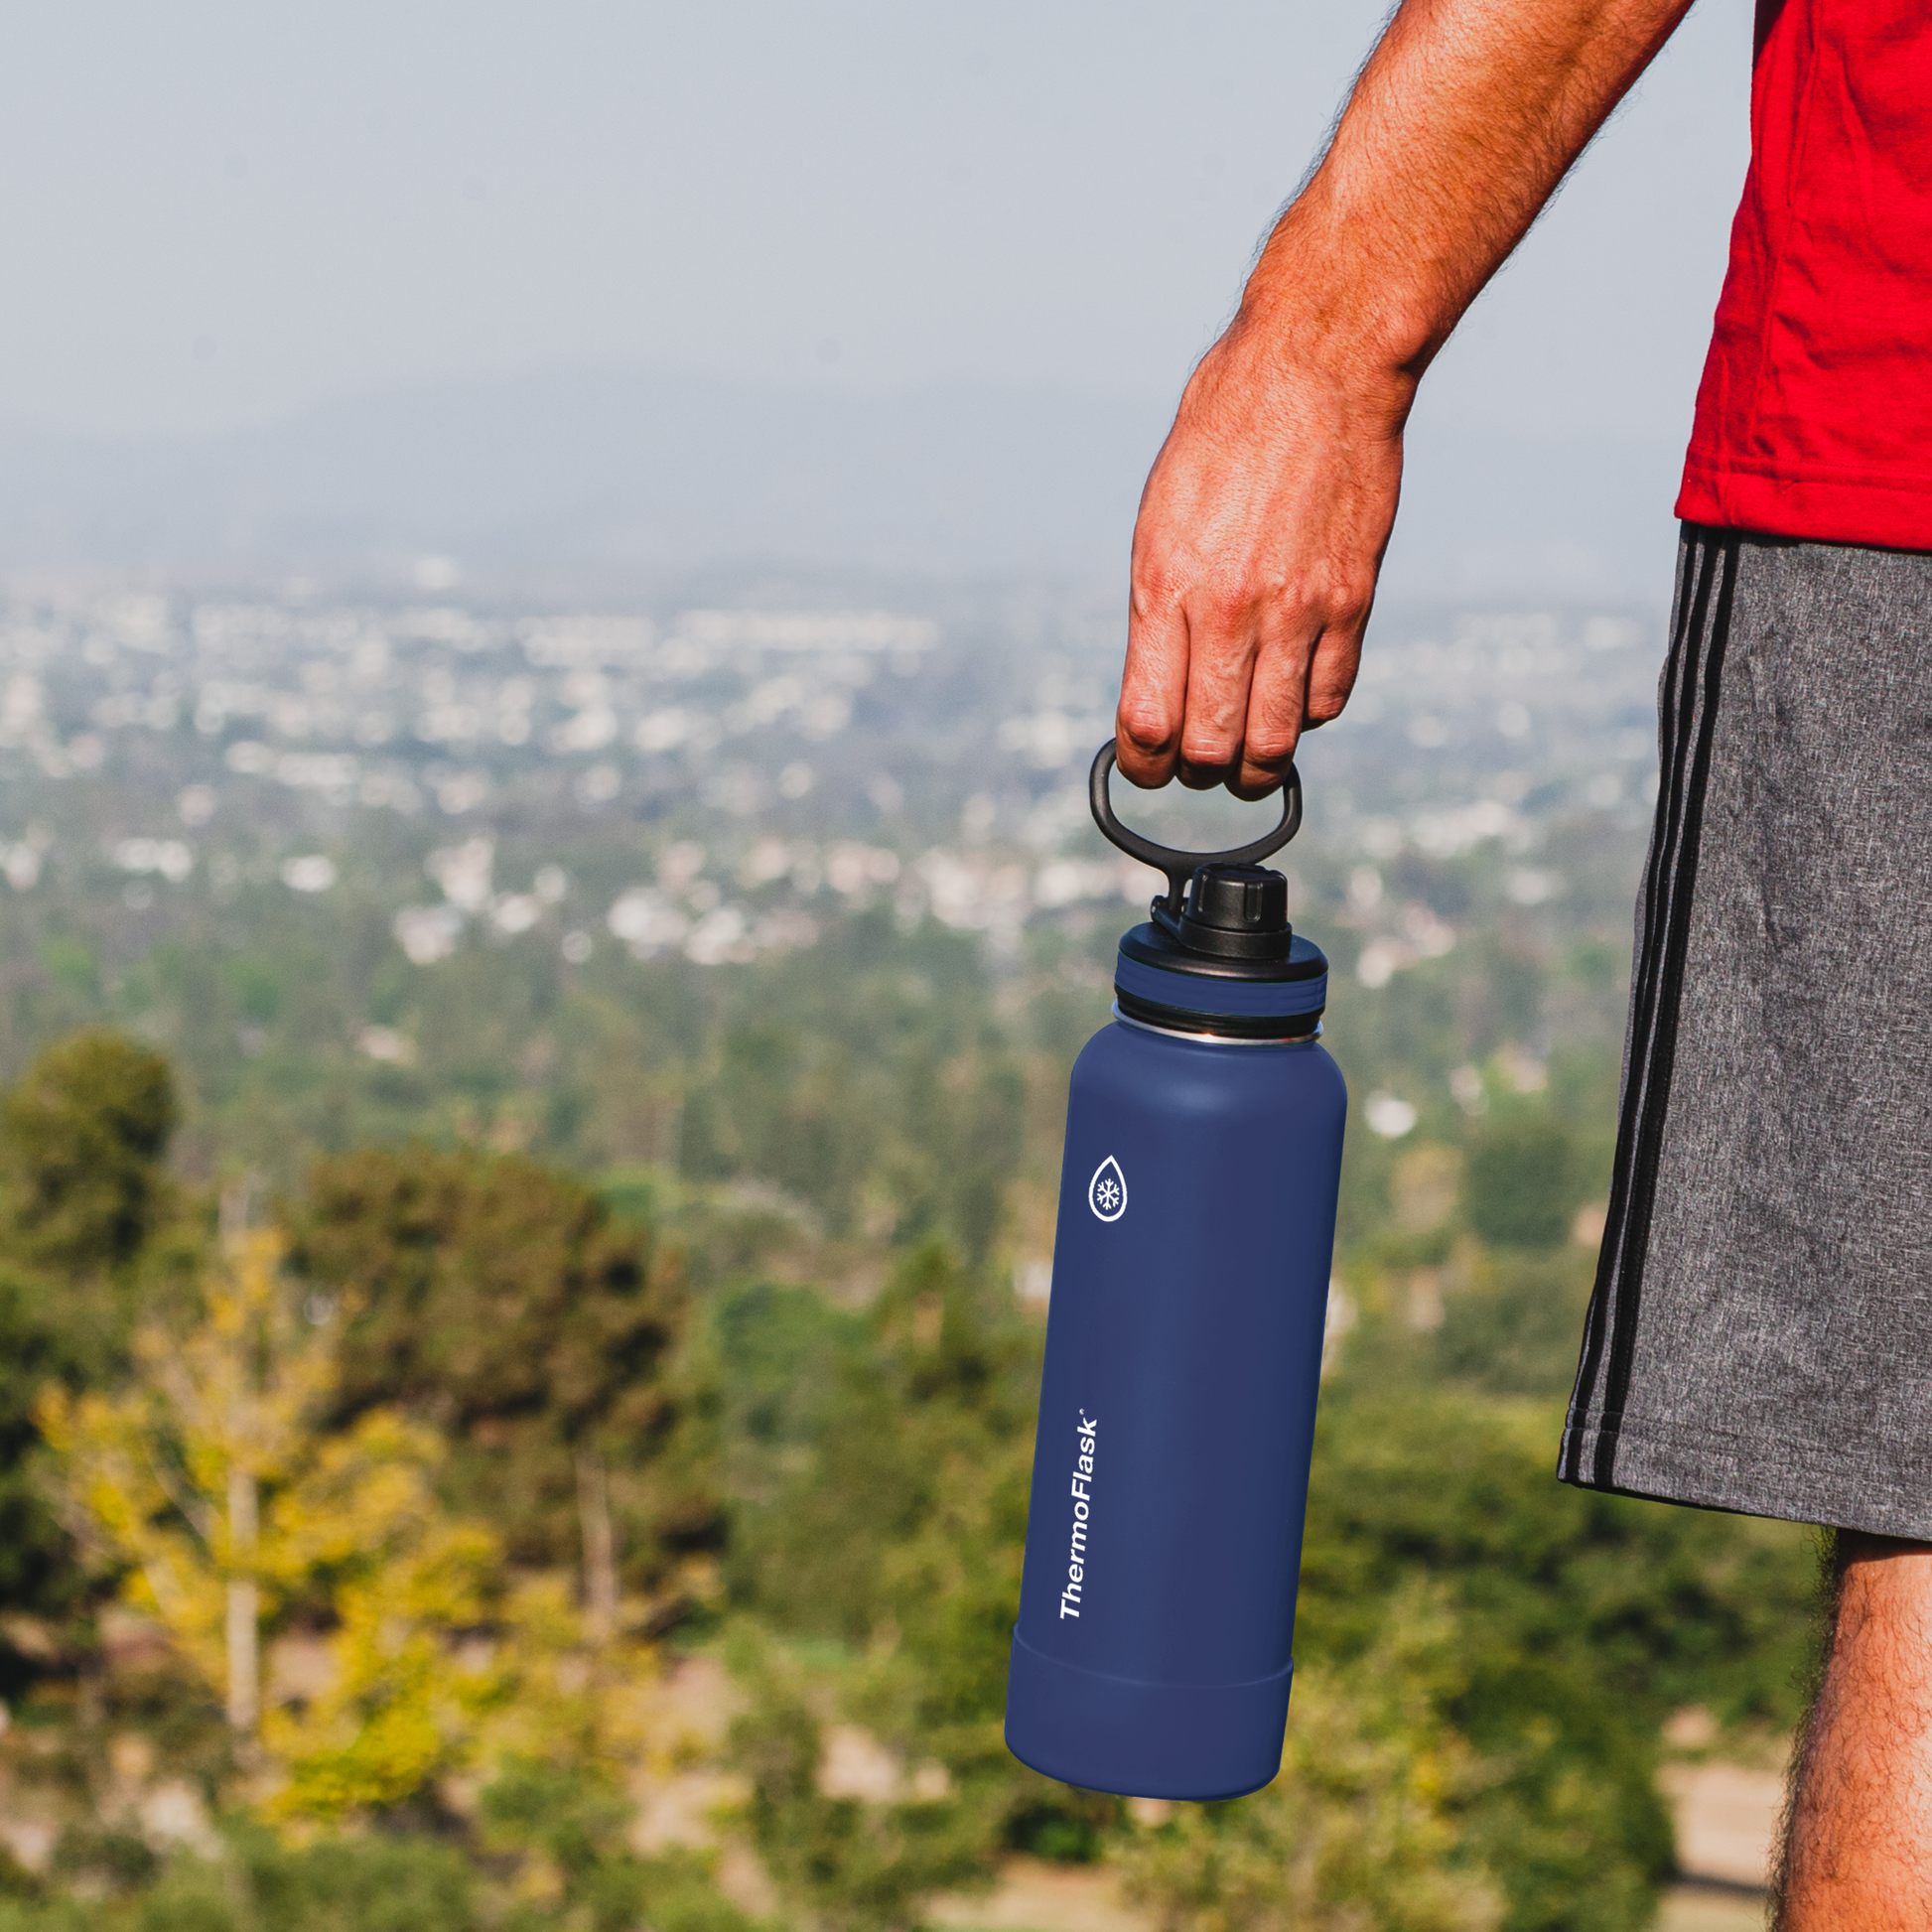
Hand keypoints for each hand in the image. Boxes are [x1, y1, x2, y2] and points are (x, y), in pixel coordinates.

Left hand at [1111, 0, 1694, 801]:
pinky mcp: (1352, 600)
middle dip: (1197, 772)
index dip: (1142, 763)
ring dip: (1256, 765)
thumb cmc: (1225, 433)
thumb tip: (1161, 687)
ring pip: (1274, 741)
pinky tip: (1292, 695)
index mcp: (1165, 588)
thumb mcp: (1162, 518)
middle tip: (1197, 763)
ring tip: (1248, 757)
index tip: (1146, 765)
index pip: (1146, 722)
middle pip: (1210, 747)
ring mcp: (1297, 610)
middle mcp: (1229, 610)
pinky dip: (1306, 713)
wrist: (1317, 367)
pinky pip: (1328, 697)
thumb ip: (1161, 608)